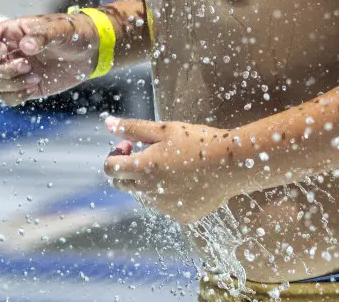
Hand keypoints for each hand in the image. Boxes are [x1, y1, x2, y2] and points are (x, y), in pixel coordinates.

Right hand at [0, 13, 99, 105]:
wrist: (92, 51)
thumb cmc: (75, 32)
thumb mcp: (61, 29)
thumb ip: (43, 35)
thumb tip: (25, 47)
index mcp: (12, 32)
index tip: (3, 51)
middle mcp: (9, 51)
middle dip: (2, 69)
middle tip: (27, 65)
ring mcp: (16, 70)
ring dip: (11, 83)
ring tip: (35, 76)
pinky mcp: (25, 86)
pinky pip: (7, 97)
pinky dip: (16, 96)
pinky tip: (34, 86)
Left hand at [103, 116, 239, 223]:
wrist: (231, 164)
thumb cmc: (198, 141)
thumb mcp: (165, 129)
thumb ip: (133, 128)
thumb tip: (107, 123)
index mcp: (142, 168)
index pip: (109, 168)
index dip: (115, 154)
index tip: (129, 145)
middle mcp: (148, 192)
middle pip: (122, 184)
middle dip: (128, 169)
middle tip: (149, 153)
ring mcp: (164, 207)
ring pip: (145, 195)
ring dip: (150, 181)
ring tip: (176, 165)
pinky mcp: (181, 216)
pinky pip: (167, 205)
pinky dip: (171, 194)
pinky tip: (190, 180)